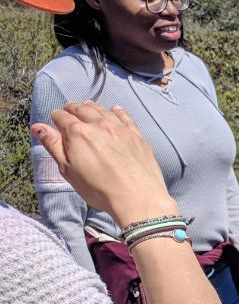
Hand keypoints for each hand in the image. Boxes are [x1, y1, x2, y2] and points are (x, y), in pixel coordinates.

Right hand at [32, 102, 177, 226]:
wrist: (137, 197)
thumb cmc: (98, 188)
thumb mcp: (68, 170)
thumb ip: (53, 145)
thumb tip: (37, 126)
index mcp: (78, 133)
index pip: (62, 117)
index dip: (56, 117)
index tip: (55, 118)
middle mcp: (99, 125)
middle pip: (82, 109)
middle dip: (73, 109)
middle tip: (69, 110)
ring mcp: (120, 128)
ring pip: (103, 110)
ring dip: (93, 107)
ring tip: (88, 106)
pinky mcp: (137, 135)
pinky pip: (125, 116)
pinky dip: (117, 111)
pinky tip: (114, 110)